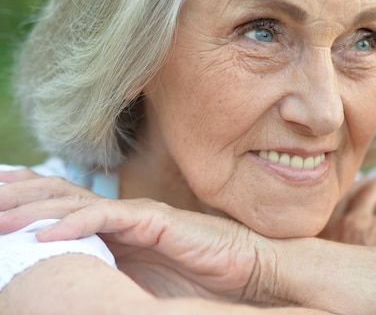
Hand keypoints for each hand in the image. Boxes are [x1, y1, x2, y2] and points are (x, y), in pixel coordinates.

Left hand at [0, 169, 272, 303]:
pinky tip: (47, 236)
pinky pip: (110, 218)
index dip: (28, 200)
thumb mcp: (142, 281)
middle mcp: (122, 214)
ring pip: (77, 203)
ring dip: (35, 210)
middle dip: (19, 196)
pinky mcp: (157, 221)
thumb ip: (109, 273)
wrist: (248, 270)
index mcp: (116, 226)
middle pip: (60, 196)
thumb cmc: (200, 280)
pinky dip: (76, 225)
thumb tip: (67, 283)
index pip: (62, 204)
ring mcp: (138, 214)